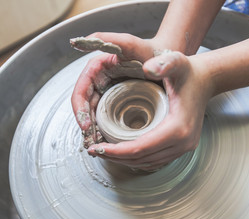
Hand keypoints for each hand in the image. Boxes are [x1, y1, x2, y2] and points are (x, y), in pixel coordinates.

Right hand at [71, 32, 161, 147]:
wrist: (168, 61)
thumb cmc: (151, 51)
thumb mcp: (133, 45)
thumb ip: (114, 40)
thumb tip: (87, 41)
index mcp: (98, 68)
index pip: (80, 91)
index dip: (80, 109)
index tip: (86, 126)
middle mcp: (100, 80)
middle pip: (85, 106)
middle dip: (86, 125)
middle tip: (92, 143)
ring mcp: (108, 91)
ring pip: (93, 115)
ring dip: (94, 131)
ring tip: (99, 147)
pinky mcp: (116, 100)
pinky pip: (105, 117)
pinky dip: (104, 131)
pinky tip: (109, 143)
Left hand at [87, 51, 213, 170]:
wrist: (205, 80)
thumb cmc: (189, 73)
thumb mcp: (176, 63)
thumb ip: (164, 63)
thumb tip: (147, 69)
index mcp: (178, 128)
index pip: (140, 148)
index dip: (116, 151)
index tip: (97, 148)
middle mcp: (183, 143)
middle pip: (142, 159)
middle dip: (116, 158)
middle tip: (95, 151)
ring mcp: (184, 147)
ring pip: (148, 162)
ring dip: (125, 160)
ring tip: (105, 152)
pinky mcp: (182, 147)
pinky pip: (155, 159)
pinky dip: (137, 158)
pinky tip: (123, 152)